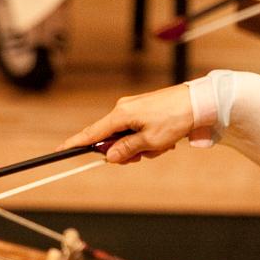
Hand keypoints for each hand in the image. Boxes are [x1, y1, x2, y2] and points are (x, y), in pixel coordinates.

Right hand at [59, 84, 193, 163]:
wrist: (199, 103)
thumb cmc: (175, 119)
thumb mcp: (150, 141)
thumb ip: (126, 150)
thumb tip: (109, 156)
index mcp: (121, 114)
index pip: (91, 133)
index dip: (76, 144)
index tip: (60, 151)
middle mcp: (124, 109)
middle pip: (112, 140)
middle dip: (126, 153)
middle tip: (144, 155)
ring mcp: (134, 109)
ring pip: (128, 139)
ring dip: (143, 148)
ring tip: (162, 145)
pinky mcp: (145, 111)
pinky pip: (140, 133)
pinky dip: (151, 141)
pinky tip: (166, 140)